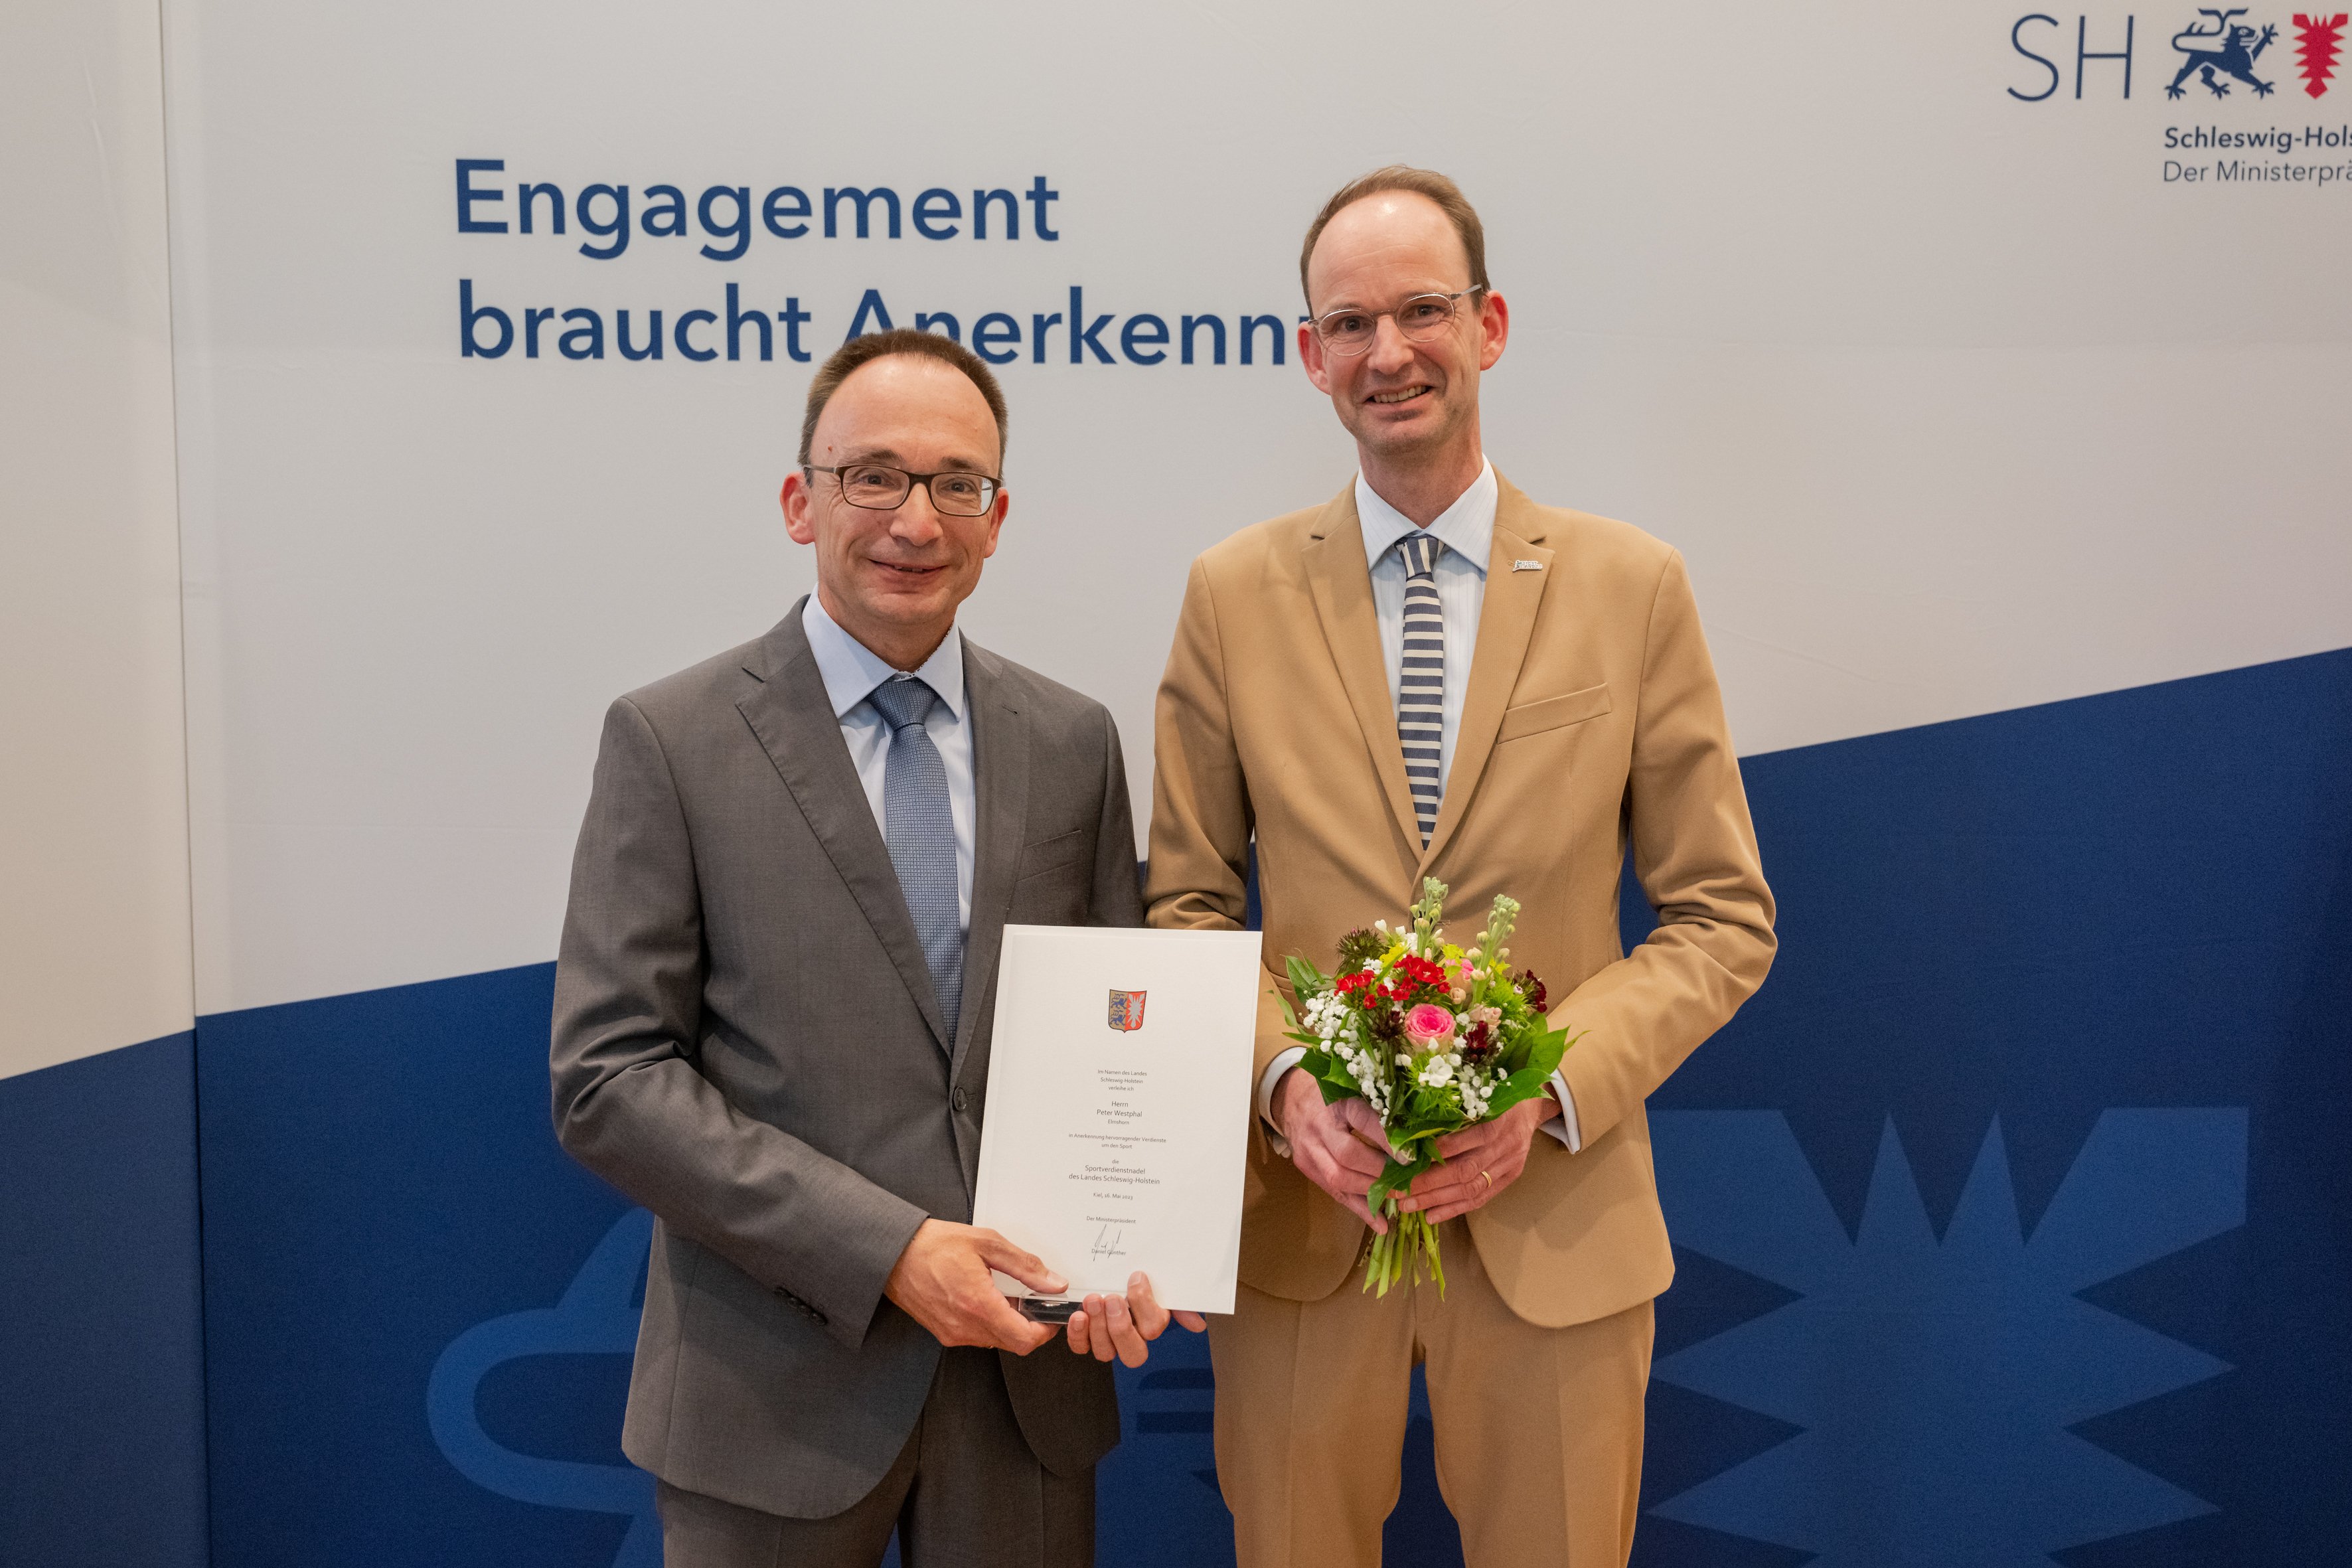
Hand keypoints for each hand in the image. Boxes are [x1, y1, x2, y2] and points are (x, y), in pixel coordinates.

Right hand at [884, 1219, 1062, 1353]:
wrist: (894, 1253)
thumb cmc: (934, 1244)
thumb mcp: (987, 1243)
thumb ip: (1025, 1266)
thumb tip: (1053, 1283)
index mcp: (978, 1305)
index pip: (1025, 1339)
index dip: (1045, 1330)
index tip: (1050, 1314)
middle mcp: (965, 1326)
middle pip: (1014, 1344)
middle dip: (1029, 1327)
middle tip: (1032, 1303)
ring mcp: (953, 1333)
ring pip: (996, 1341)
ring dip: (1009, 1325)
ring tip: (1006, 1297)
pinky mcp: (944, 1333)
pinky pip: (977, 1337)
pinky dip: (990, 1324)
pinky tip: (986, 1300)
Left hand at [1064, 1271, 1208, 1366]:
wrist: (1090, 1265)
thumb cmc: (1123, 1272)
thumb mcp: (1156, 1279)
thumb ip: (1178, 1301)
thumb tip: (1198, 1325)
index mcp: (1150, 1320)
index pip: (1154, 1328)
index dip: (1145, 1306)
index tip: (1135, 1278)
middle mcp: (1130, 1336)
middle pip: (1134, 1354)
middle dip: (1122, 1328)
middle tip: (1112, 1299)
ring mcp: (1106, 1339)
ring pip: (1106, 1353)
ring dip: (1098, 1327)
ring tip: (1093, 1299)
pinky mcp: (1083, 1337)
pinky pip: (1082, 1348)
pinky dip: (1078, 1334)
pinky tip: (1079, 1315)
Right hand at [1275, 1066, 1395, 1234]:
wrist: (1291, 1099)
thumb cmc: (1334, 1093)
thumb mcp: (1355, 1090)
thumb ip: (1380, 1108)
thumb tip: (1416, 1134)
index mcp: (1337, 1102)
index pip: (1363, 1120)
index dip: (1387, 1141)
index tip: (1410, 1157)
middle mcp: (1319, 1126)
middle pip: (1348, 1156)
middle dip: (1380, 1173)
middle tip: (1407, 1182)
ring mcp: (1308, 1149)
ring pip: (1338, 1179)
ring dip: (1371, 1193)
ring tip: (1399, 1197)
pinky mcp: (1306, 1168)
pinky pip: (1334, 1193)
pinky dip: (1359, 1210)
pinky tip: (1381, 1224)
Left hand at [1396, 1092, 1560, 1223]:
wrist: (1531, 1105)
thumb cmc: (1496, 1094)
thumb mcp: (1479, 1093)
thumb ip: (1454, 1110)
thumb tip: (1413, 1129)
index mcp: (1498, 1119)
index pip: (1468, 1139)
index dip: (1439, 1152)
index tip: (1407, 1160)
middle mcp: (1506, 1144)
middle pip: (1466, 1169)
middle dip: (1429, 1183)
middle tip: (1399, 1192)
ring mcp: (1510, 1164)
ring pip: (1471, 1188)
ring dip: (1437, 1200)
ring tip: (1409, 1206)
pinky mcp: (1510, 1177)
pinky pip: (1481, 1198)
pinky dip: (1455, 1209)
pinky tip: (1432, 1216)